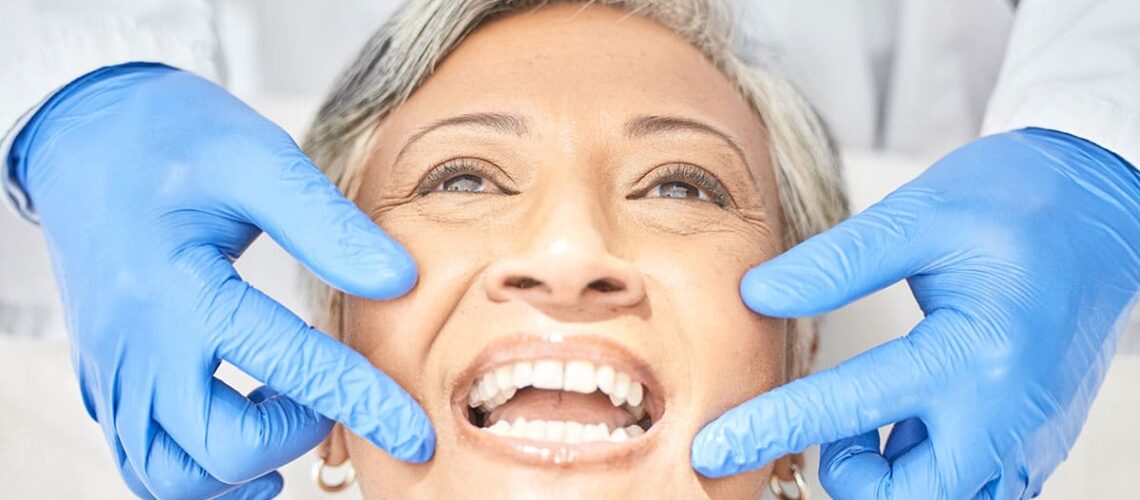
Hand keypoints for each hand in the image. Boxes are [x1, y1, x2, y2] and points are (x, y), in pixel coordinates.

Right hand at [9, 63, 434, 497]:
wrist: (83, 134)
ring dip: (241, 467)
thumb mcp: (256, 158)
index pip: (288, 365)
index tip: (416, 435)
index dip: (362, 404)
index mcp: (177, 287)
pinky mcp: (105, 379)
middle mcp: (136, 346)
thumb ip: (327, 225)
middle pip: (219, 447)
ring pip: (170, 477)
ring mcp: (113, 371)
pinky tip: (245, 438)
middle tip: (327, 390)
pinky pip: (143, 461)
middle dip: (293, 435)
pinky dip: (198, 472)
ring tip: (287, 414)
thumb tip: (399, 280)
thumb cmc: (171, 137)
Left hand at [690, 128, 1139, 497]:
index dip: (772, 428)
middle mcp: (1009, 410)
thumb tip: (757, 296)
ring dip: (895, 480)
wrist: (1102, 205)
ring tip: (870, 421)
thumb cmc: (1018, 201)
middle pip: (913, 494)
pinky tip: (909, 423)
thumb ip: (836, 264)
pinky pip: (979, 484)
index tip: (713, 449)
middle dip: (851, 477)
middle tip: (826, 430)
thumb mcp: (920, 216)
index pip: (853, 406)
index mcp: (976, 351)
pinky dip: (931, 469)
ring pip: (951, 499)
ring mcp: (1030, 431)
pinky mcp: (1036, 435)